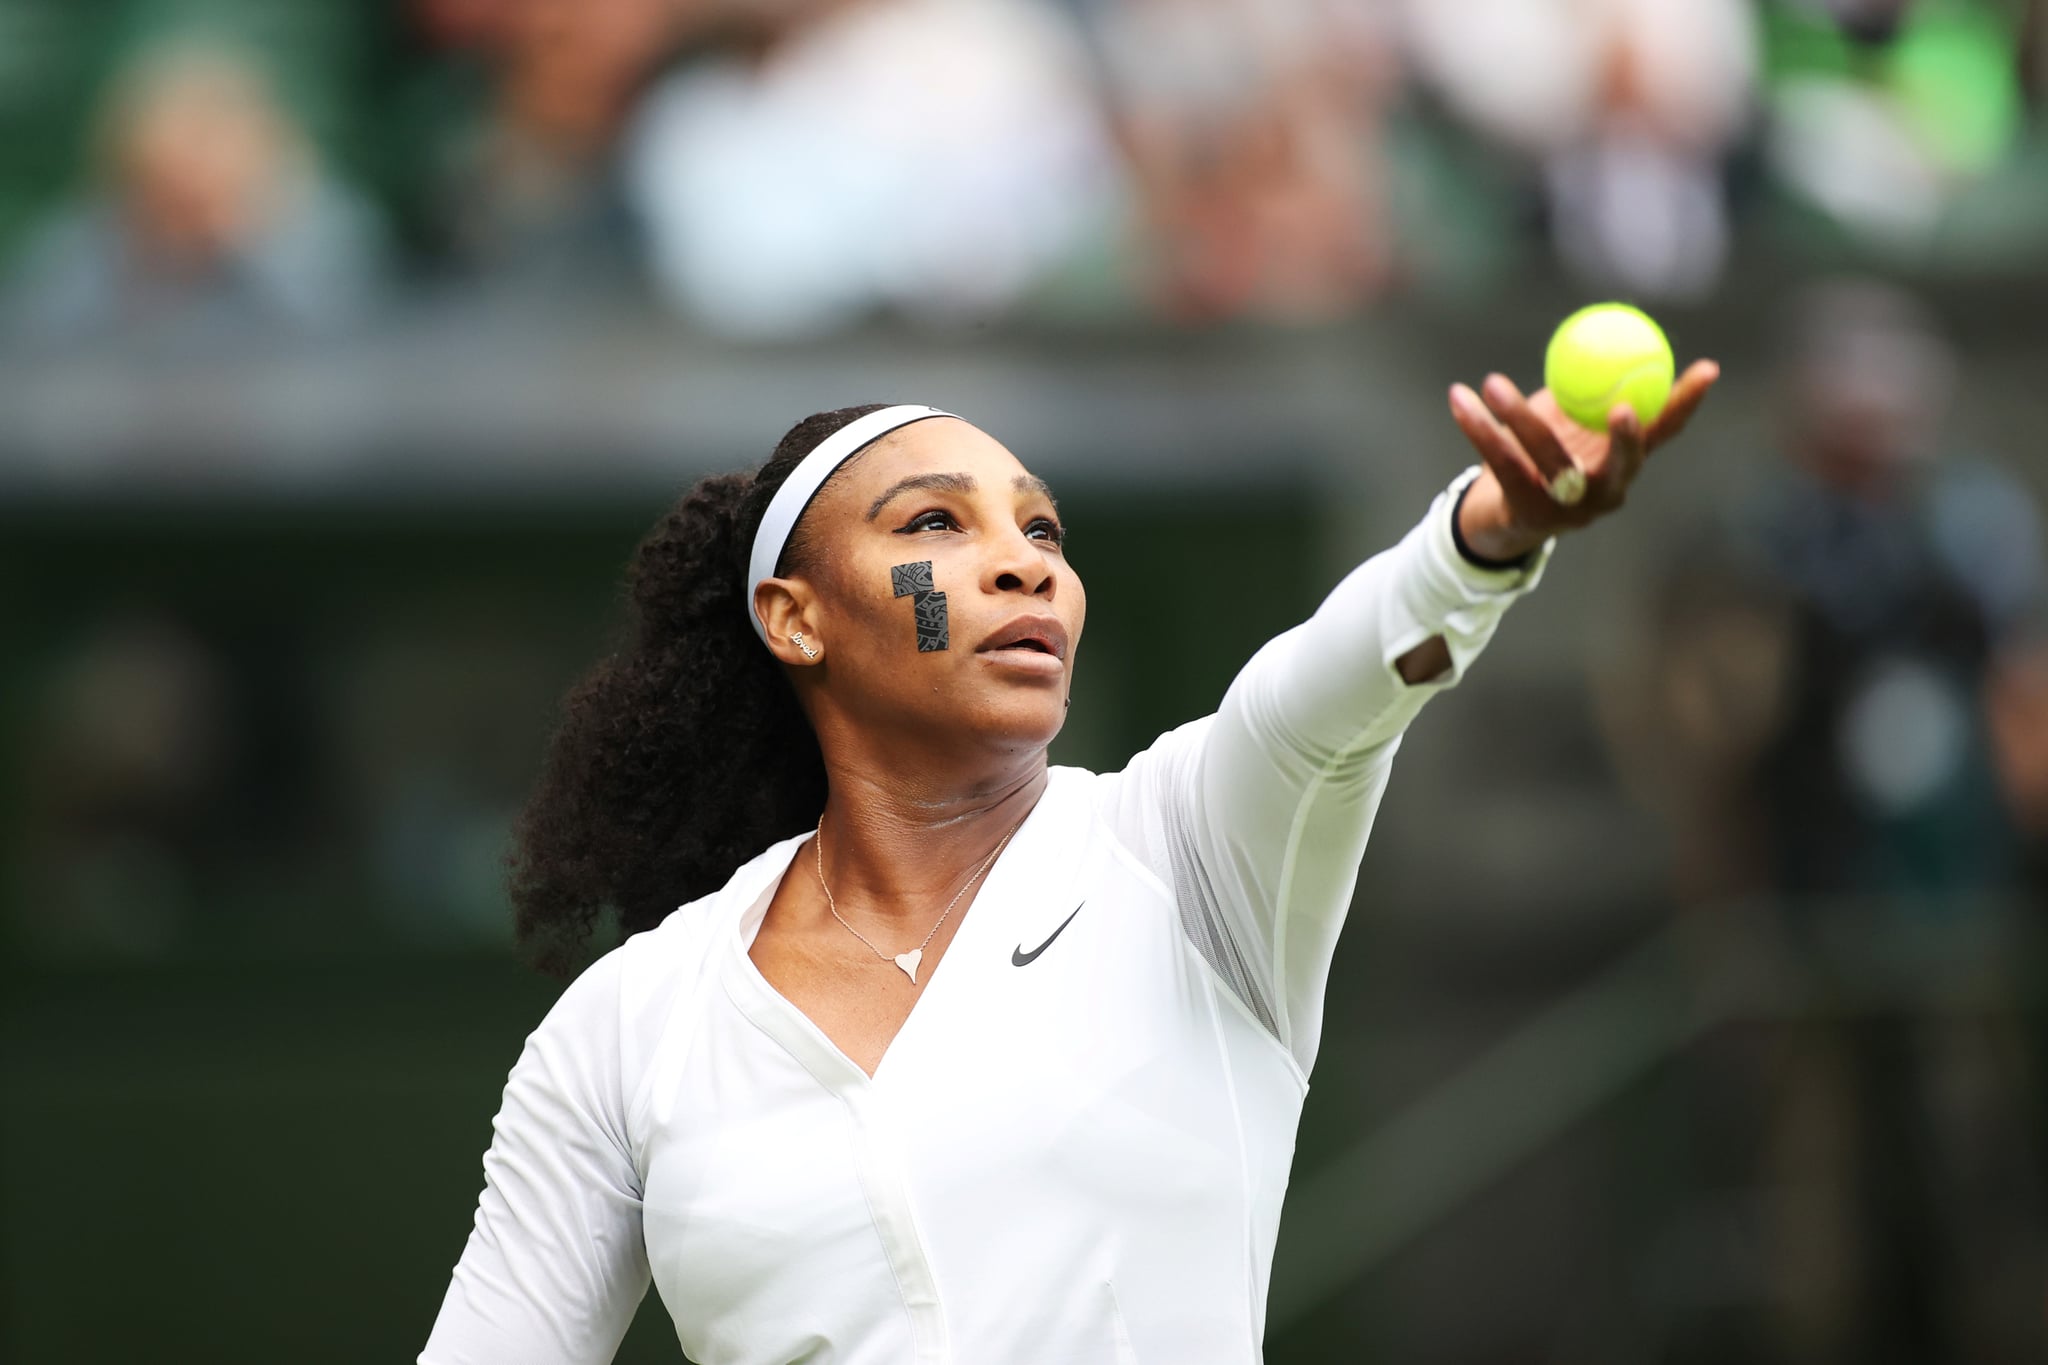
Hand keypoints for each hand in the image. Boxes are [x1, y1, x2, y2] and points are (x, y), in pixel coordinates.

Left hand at [1448, 359, 1720, 561]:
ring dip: (1518, 415)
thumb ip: (1590, 387)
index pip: (1664, 432)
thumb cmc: (1545, 455)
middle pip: (1622, 463)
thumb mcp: (1571, 421)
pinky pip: (1501, 461)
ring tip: (1493, 382)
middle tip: (1620, 405)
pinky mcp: (1525, 514)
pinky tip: (1459, 397)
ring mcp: (1568, 511)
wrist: (1501, 516)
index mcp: (1623, 466)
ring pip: (1546, 457)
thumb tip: (1613, 327)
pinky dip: (1477, 426)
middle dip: (1628, 439)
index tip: (1708, 368)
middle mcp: (1606, 493)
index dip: (1687, 403)